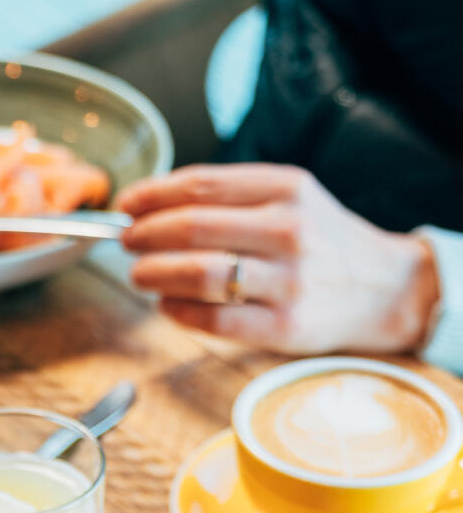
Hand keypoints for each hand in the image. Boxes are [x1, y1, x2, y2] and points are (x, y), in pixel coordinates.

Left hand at [118, 164, 440, 354]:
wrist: (384, 289)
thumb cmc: (323, 243)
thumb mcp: (292, 200)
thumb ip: (234, 199)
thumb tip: (155, 206)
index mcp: (288, 189)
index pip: (202, 186)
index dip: (154, 195)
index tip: (127, 205)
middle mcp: (289, 230)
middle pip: (192, 228)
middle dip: (146, 236)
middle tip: (127, 243)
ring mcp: (288, 281)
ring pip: (199, 273)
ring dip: (155, 273)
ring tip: (140, 274)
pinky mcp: (284, 326)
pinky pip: (214, 318)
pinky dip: (179, 310)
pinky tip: (167, 303)